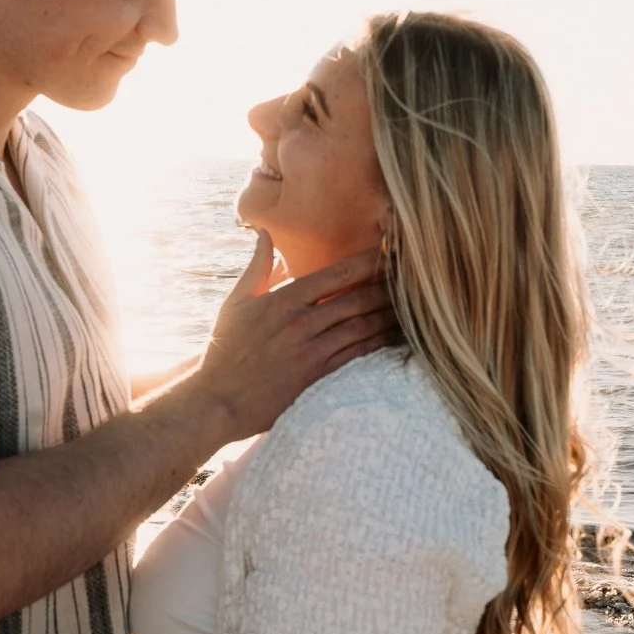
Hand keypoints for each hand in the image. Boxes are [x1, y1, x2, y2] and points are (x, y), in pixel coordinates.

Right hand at [191, 232, 398, 438]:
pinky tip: (396, 335)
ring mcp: (311, 352)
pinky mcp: (318, 378)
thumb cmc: (225, 349)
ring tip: (413, 303)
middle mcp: (301, 323)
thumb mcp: (235, 303)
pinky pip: (357, 355)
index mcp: (282, 301)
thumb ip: (256, 267)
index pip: (335, 274)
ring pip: (362, 326)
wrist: (220, 400)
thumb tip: (265, 233)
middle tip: (412, 275)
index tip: (387, 251)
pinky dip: (379, 343)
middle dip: (387, 285)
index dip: (366, 261)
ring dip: (389, 314)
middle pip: (356, 299)